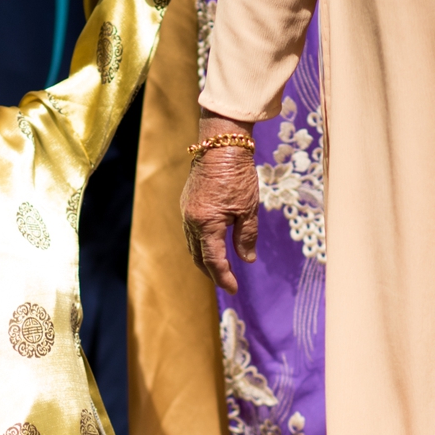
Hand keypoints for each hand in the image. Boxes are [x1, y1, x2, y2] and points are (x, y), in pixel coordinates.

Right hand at [182, 123, 260, 297]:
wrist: (220, 145)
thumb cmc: (237, 175)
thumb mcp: (248, 209)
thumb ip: (246, 237)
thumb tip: (247, 259)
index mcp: (206, 224)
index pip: (213, 261)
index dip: (223, 278)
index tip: (234, 289)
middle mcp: (191, 221)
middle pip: (198, 257)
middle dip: (212, 273)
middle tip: (227, 282)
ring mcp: (186, 212)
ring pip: (192, 245)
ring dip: (205, 259)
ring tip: (220, 268)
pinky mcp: (187, 204)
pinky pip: (191, 232)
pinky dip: (201, 244)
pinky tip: (212, 245)